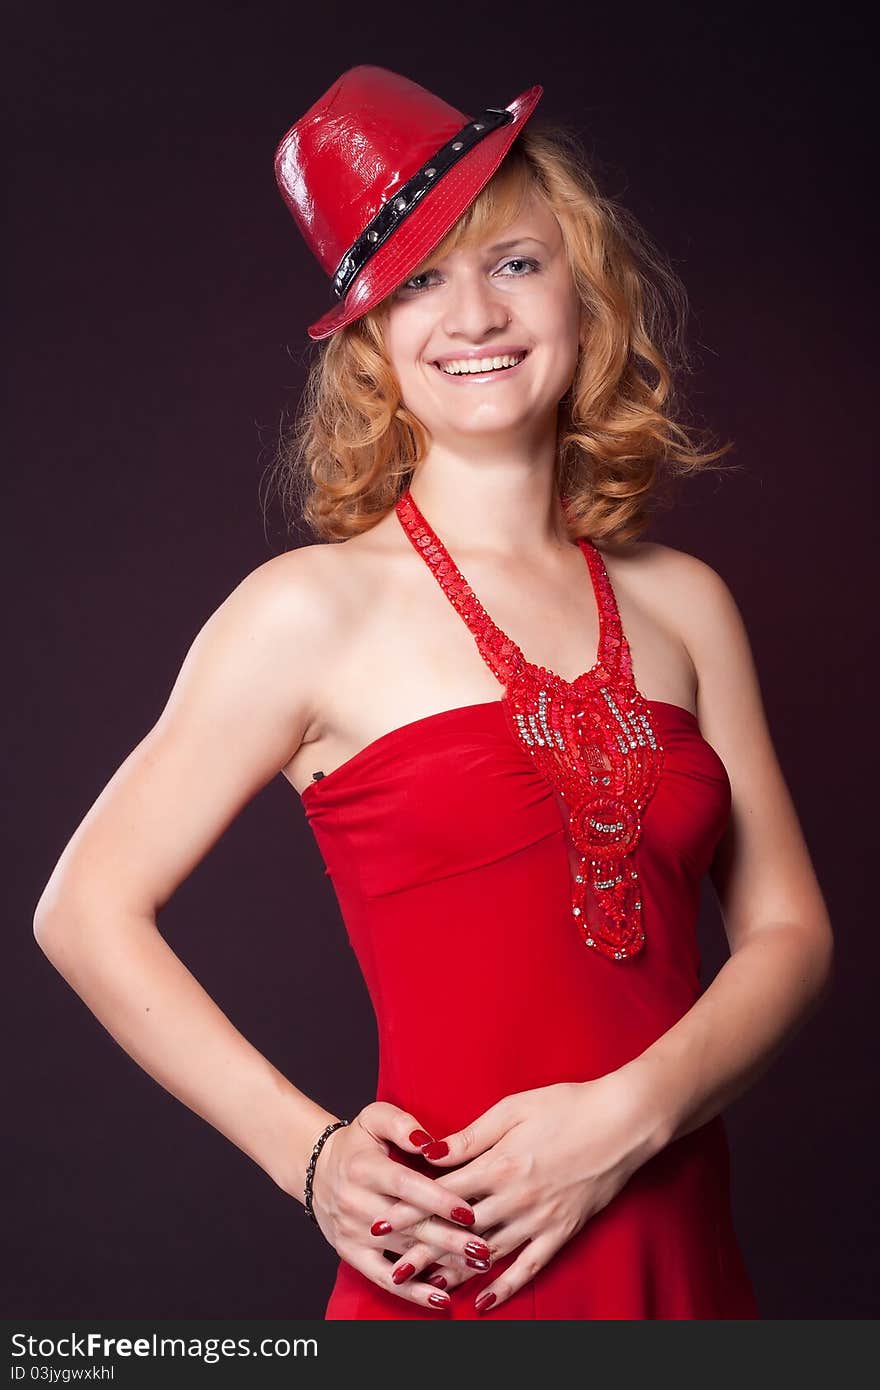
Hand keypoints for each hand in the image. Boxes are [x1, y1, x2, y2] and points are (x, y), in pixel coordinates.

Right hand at [308, 1101, 486, 1313]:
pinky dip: (412, 1292)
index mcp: (365, 1168)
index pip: (406, 1186)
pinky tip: (442, 1298)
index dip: (438, 1200)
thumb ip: (401, 1123)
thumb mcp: (374, 1118)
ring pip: (403, 1253)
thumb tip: (428, 1142)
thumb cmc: (358, 1143)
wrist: (317, 1170)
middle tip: (484, 1249)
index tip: (469, 1212)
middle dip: (450, 1239)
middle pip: (409, 1225)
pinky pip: (383, 1278)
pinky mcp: (351, 1253)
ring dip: (443, 1263)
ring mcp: (353, 1232)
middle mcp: (356, 1203)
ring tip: (479, 1267)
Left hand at [367, 1071, 665, 1311]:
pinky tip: (484, 1301)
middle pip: (459, 1231)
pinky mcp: (563, 1231)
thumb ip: (471, 1136)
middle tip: (392, 1268)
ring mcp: (541, 1219)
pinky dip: (506, 1286)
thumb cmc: (567, 1105)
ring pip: (488, 1254)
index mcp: (500, 1164)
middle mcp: (517, 1198)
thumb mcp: (513, 1108)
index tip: (381, 1222)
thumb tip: (431, 1152)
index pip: (443, 1194)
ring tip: (424, 1288)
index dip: (409, 1209)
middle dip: (423, 1250)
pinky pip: (530, 1266)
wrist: (623, 1120)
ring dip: (455, 1272)